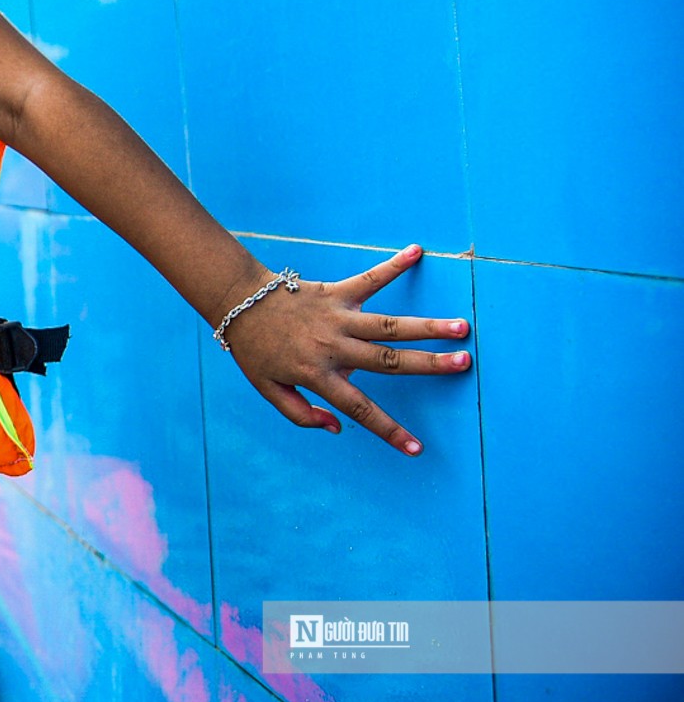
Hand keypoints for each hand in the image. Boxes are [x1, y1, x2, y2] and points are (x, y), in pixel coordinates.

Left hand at [221, 245, 471, 454]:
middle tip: (464, 363)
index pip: (360, 409)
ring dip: (426, 325)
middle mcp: (333, 347)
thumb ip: (300, 414)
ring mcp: (337, 317)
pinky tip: (415, 252)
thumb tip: (338, 428)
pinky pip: (368, 278)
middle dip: (429, 365)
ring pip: (388, 324)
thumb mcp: (268, 389)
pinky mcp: (334, 292)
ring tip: (460, 326)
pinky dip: (392, 265)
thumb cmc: (255, 349)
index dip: (388, 431)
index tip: (416, 449)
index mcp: (318, 375)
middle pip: (388, 361)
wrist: (237, 304)